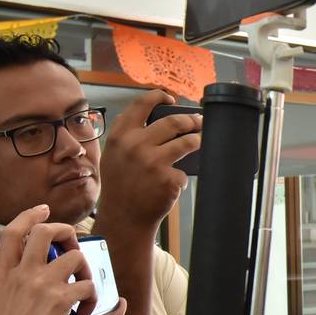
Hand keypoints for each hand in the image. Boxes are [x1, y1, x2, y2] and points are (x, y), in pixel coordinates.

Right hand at [0, 206, 95, 314]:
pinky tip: (83, 313)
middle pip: (46, 231)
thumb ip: (5, 285)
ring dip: (87, 270)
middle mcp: (21, 275)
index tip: (44, 210)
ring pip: (75, 256)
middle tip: (75, 249)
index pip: (12, 232)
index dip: (30, 216)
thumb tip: (12, 278)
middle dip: (68, 232)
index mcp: (3, 275)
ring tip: (84, 289)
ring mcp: (41, 286)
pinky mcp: (59, 302)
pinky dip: (93, 298)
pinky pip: (88, 286)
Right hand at [96, 90, 201, 230]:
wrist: (124, 218)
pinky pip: (184, 172)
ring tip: (201, 141)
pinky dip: (182, 176)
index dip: (159, 96)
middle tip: (199, 122)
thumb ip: (126, 136)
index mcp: (120, 136)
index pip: (141, 104)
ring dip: (199, 140)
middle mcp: (136, 146)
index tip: (170, 98)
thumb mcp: (113, 155)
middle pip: (174, 121)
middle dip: (192, 120)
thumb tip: (148, 116)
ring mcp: (154, 162)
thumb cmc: (120, 186)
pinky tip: (174, 183)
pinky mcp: (169, 179)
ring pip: (188, 142)